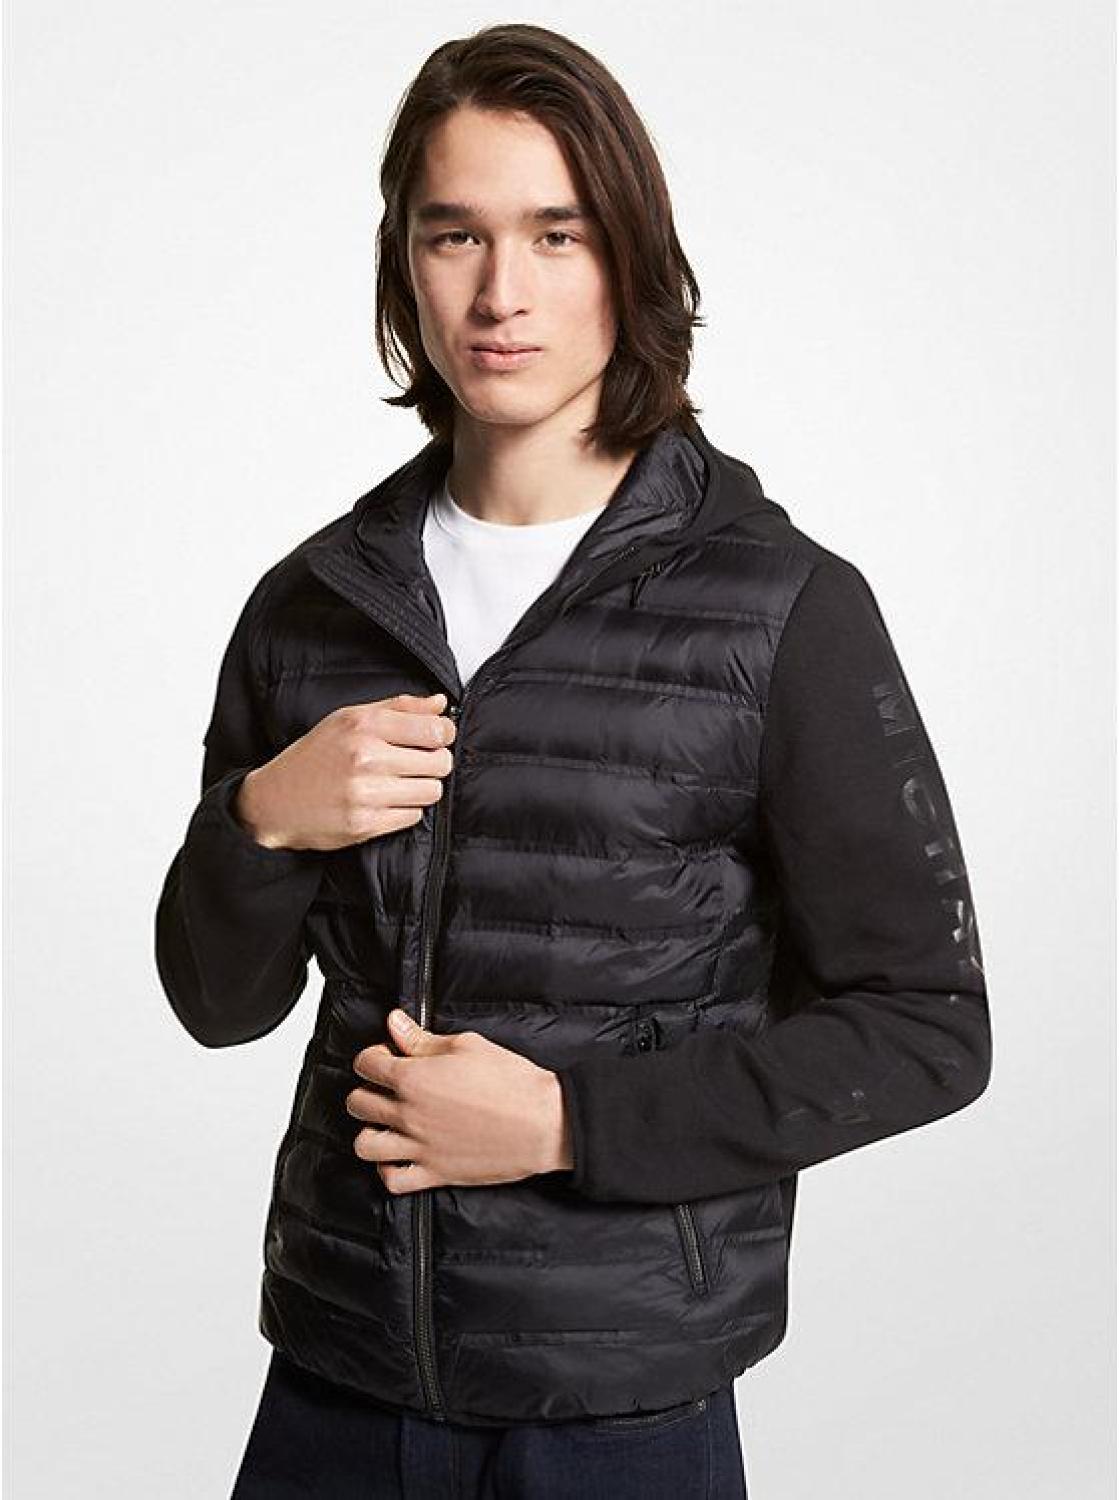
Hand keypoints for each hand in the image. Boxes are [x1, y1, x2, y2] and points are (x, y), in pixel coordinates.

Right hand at [235, 692, 456, 851]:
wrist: (274, 802)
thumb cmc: (313, 758)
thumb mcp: (348, 719)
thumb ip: (398, 708)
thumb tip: (440, 704)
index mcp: (363, 725)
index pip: (434, 729)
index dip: (444, 734)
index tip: (438, 737)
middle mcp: (365, 757)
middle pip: (439, 762)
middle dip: (434, 763)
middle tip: (417, 764)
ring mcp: (366, 792)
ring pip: (431, 791)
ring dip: (422, 788)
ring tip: (400, 783)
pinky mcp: (365, 824)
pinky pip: (413, 816)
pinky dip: (405, 809)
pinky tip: (385, 801)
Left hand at [346, 1010, 573, 1193]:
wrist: (542, 1122)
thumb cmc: (511, 1081)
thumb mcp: (466, 1046)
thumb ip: (422, 1039)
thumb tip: (394, 1022)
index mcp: (414, 1078)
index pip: (366, 1064)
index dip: (373, 1055)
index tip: (388, 1055)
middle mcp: (409, 1114)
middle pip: (358, 1103)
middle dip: (367, 1089)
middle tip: (387, 1086)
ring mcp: (420, 1147)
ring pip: (365, 1144)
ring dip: (369, 1130)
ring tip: (386, 1122)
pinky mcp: (435, 1174)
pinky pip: (392, 1180)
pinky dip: (387, 1169)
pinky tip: (398, 1155)